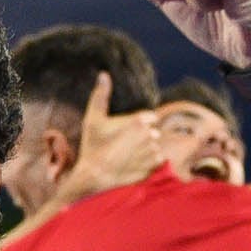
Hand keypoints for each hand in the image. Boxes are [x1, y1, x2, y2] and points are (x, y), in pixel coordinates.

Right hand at [56, 73, 167, 202]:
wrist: (95, 176)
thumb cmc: (92, 146)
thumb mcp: (92, 119)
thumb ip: (100, 95)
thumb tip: (103, 74)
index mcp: (139, 120)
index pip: (150, 118)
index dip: (138, 125)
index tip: (126, 133)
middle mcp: (150, 134)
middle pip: (152, 132)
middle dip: (142, 138)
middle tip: (124, 147)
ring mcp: (154, 151)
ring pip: (155, 146)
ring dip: (146, 150)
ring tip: (127, 156)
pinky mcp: (155, 166)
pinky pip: (158, 160)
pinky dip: (150, 162)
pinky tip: (134, 164)